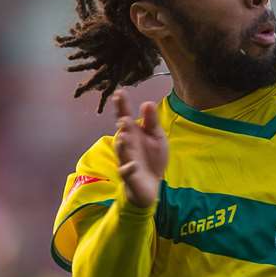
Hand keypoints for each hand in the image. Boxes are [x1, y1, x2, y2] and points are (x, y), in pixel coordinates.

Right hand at [112, 89, 167, 207]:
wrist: (151, 184)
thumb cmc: (152, 158)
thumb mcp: (156, 137)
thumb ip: (152, 122)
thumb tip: (147, 102)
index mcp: (133, 132)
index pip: (125, 115)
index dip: (122, 105)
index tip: (119, 92)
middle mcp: (127, 144)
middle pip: (122, 132)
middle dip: (122, 126)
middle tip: (123, 117)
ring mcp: (126, 159)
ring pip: (122, 151)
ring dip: (122, 144)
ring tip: (125, 136)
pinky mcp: (129, 175)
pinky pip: (126, 171)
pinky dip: (128, 168)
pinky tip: (133, 164)